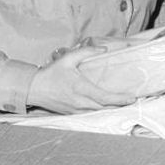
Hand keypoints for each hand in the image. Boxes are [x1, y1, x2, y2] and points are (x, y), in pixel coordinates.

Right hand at [27, 46, 142, 113]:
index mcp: (81, 89)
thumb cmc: (50, 73)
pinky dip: (101, 112)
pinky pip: (90, 114)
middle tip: (133, 100)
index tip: (131, 98)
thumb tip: (103, 49)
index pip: (105, 98)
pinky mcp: (72, 114)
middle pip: (105, 107)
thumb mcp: (68, 58)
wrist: (32, 88)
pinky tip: (108, 108)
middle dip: (120, 105)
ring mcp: (76, 110)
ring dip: (112, 109)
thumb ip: (86, 52)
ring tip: (124, 104)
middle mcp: (80, 102)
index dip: (119, 99)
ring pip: (99, 112)